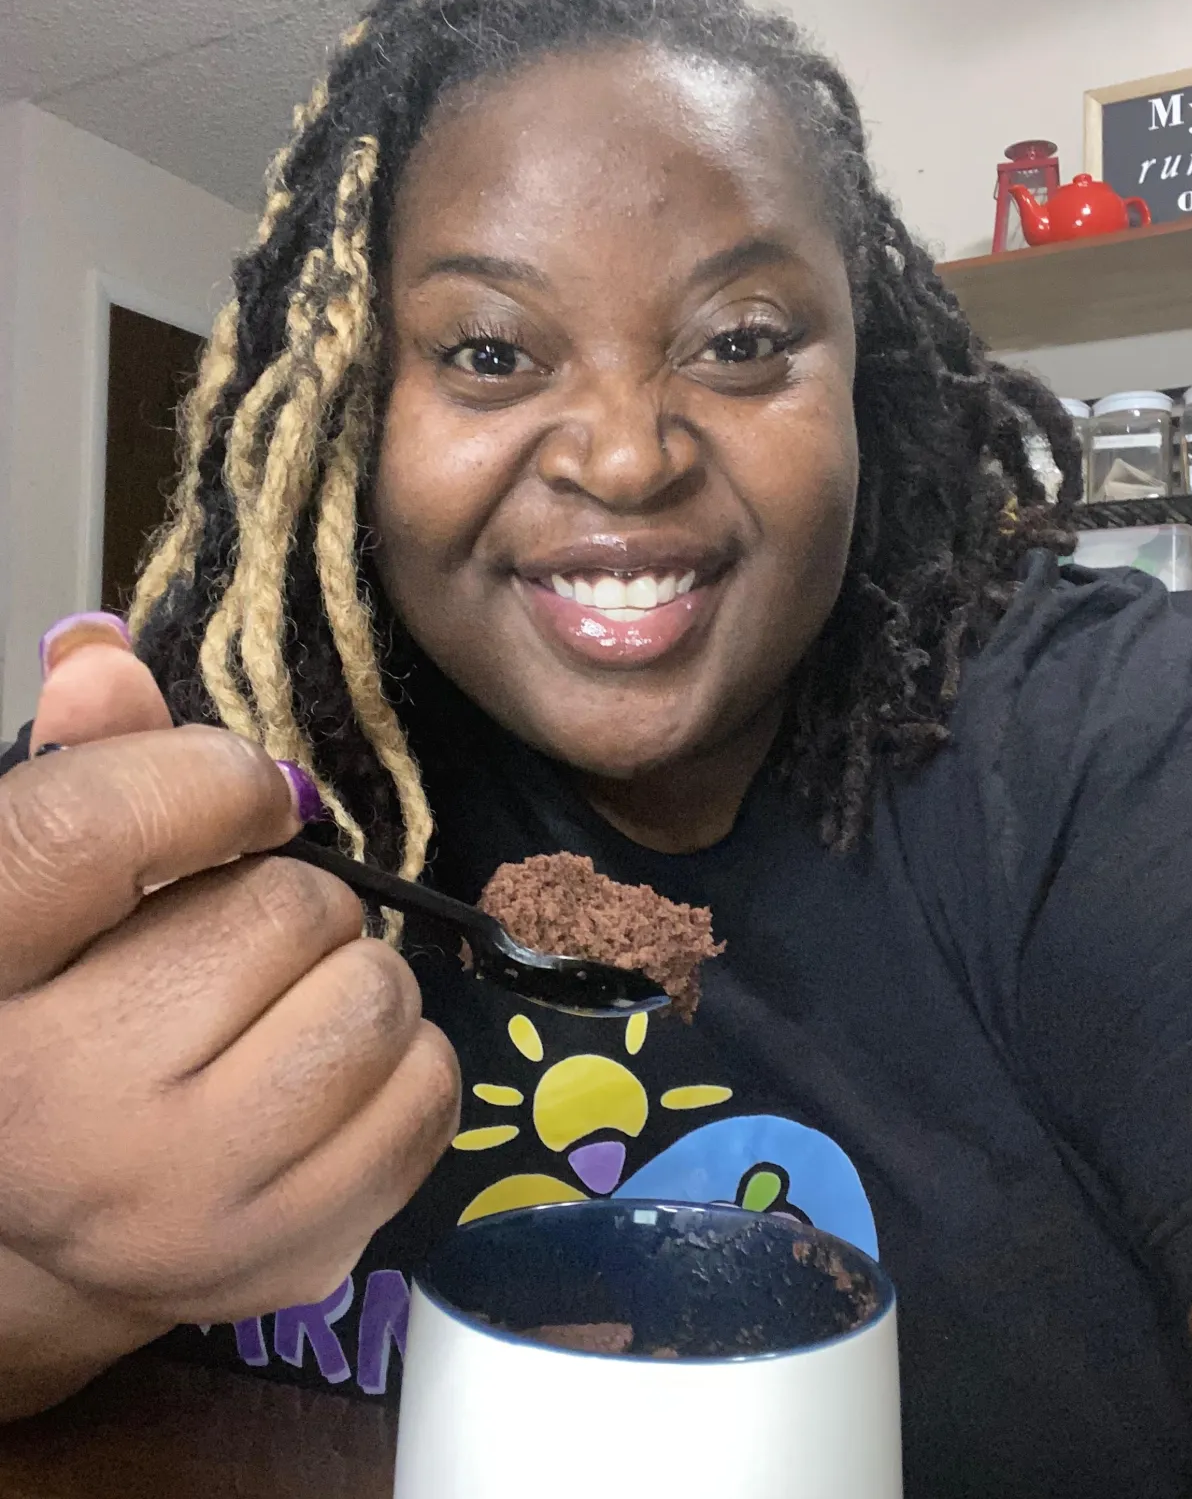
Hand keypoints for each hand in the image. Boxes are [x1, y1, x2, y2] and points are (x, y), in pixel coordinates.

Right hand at [0, 616, 459, 1412]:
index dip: (198, 783)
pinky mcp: (279, 1255)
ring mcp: (173, 1198)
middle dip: (293, 899)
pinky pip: (427, 1093)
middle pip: (280, 913)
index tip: (249, 795)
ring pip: (374, 998)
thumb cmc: (61, 1016)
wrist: (58, 1216)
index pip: (85, 835)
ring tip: (282, 1011)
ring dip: (355, 978)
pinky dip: (405, 1064)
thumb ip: (81, 768)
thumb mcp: (47, 892)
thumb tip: (102, 653)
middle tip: (242, 942)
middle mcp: (50, 1105)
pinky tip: (324, 1081)